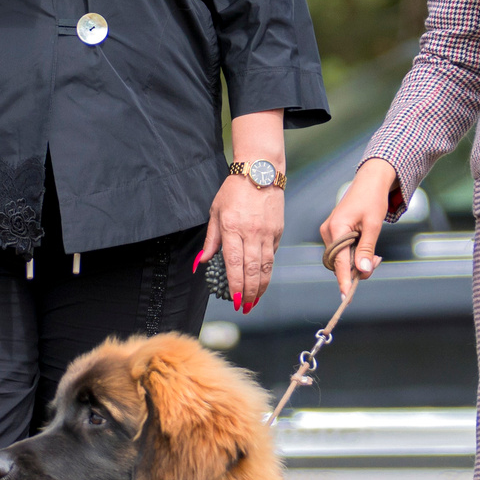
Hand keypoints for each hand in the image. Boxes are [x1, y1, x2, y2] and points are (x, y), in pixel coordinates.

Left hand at [202, 173, 283, 311]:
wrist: (260, 172)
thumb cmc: (234, 191)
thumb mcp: (215, 212)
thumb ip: (211, 239)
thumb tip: (201, 261)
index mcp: (232, 228)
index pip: (234, 263)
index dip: (235, 285)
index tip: (234, 300)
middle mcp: (251, 232)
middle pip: (252, 270)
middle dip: (248, 292)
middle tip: (245, 307)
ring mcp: (267, 233)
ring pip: (266, 267)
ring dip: (261, 287)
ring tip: (255, 300)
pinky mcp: (278, 231)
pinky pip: (273, 256)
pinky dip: (268, 271)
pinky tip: (263, 281)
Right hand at [320, 159, 396, 296]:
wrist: (370, 182)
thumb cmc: (373, 200)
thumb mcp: (374, 225)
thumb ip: (367, 249)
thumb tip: (363, 272)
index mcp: (336, 228)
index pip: (338, 261)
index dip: (344, 280)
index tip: (347, 296)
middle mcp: (327, 231)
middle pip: (338, 263)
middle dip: (356, 269)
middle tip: (376, 262)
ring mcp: (329, 232)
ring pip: (340, 259)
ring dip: (356, 262)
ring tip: (374, 254)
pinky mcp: (333, 232)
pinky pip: (341, 252)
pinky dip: (354, 255)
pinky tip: (366, 249)